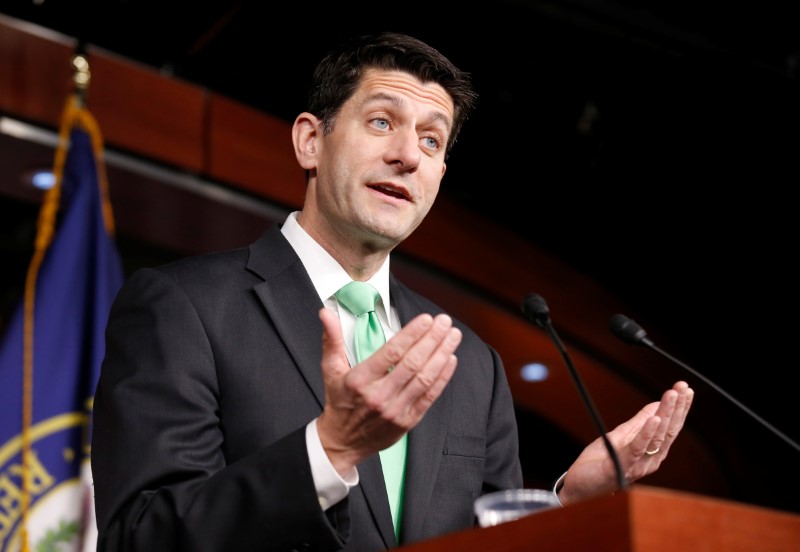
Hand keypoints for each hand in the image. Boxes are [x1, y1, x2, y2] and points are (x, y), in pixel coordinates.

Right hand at [315, 308, 461, 474]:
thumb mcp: (330, 369)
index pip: (391, 352)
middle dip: (432, 339)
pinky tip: (450, 360)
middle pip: (412, 363)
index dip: (412, 334)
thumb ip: (331, 339)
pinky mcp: (407, 421)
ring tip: (453, 336)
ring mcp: (395, 410)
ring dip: (441, 354)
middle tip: (445, 322)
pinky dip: (443, 377)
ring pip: (424, 378)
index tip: (426, 319)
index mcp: (360, 380)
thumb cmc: (339, 401)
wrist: (342, 441)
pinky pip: (429, 396)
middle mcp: (379, 395)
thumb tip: (326, 314)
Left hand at [558, 380, 693, 504]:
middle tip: (685, 387)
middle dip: (678, 407)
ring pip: (657, 436)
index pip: (669, 427)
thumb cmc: (598, 464)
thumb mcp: (620, 437)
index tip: (685, 388)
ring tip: (672, 395)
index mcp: (650, 451)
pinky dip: (647, 432)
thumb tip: (655, 406)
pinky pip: (638, 448)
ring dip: (665, 413)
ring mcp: (638, 464)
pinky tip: (655, 418)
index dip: (678, 408)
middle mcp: (649, 460)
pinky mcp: (623, 465)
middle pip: (668, 430)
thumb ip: (637, 423)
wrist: (577, 487)